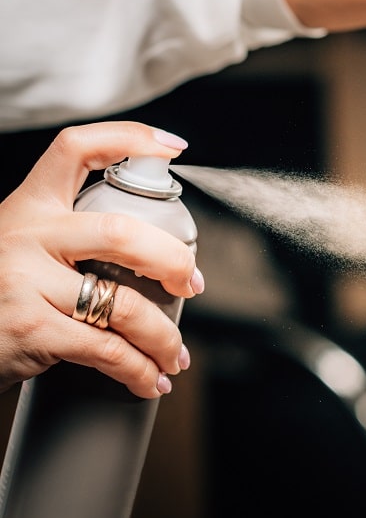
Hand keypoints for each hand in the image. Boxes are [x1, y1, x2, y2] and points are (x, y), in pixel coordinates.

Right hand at [0, 122, 202, 397]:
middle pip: (122, 233)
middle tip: (192, 283)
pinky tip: (150, 380)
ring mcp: (23, 282)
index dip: (129, 138)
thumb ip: (71, 238)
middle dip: (171, 261)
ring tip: (175, 354)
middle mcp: (26, 235)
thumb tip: (155, 251)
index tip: (174, 147)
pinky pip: (107, 349)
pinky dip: (139, 370)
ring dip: (163, 336)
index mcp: (30, 207)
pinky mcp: (30, 329)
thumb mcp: (21, 248)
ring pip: (124, 304)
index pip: (76, 149)